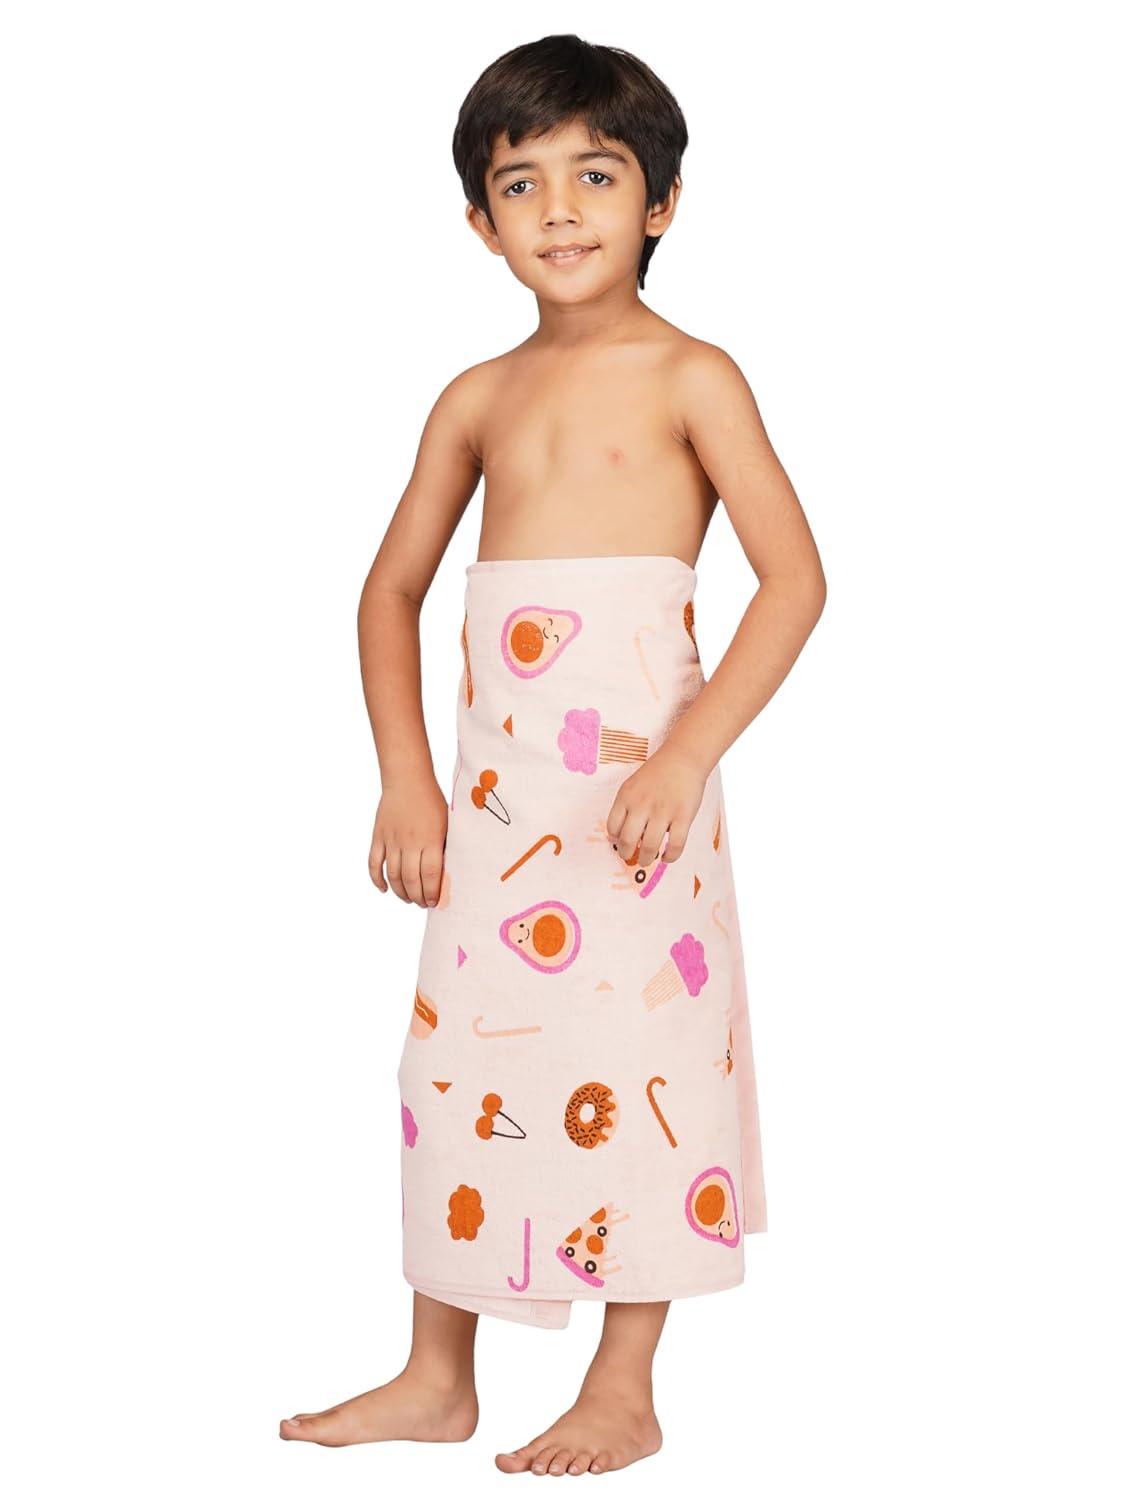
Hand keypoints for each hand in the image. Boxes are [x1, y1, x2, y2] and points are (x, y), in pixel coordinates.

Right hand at [368, 776, 447, 907]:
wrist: (407, 778)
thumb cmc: (432, 800)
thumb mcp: (446, 822)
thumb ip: (445, 847)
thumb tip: (448, 873)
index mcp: (431, 839)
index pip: (431, 875)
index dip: (432, 893)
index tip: (434, 902)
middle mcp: (410, 842)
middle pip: (411, 879)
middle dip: (417, 897)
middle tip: (422, 904)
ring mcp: (391, 840)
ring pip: (393, 875)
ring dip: (400, 892)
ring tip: (408, 899)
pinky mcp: (378, 836)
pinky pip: (374, 863)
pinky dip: (377, 879)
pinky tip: (384, 889)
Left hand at [604, 745, 708, 867]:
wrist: (683, 758)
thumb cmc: (657, 773)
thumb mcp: (632, 785)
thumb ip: (624, 807)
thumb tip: (617, 835)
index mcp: (626, 797)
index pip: (612, 827)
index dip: (615, 839)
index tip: (619, 843)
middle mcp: (642, 805)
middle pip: (628, 840)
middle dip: (626, 853)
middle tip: (630, 857)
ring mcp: (663, 811)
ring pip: (650, 846)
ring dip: (646, 859)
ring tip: (646, 860)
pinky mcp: (683, 816)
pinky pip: (675, 845)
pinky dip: (670, 857)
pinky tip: (666, 857)